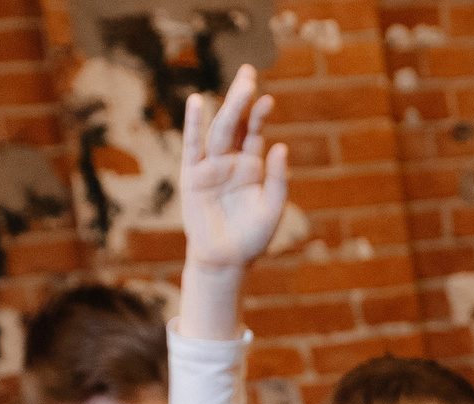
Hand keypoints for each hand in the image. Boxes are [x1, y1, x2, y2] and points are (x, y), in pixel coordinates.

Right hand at [180, 64, 285, 336]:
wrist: (226, 260)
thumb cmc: (252, 237)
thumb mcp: (272, 208)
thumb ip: (278, 178)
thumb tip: (280, 146)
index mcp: (251, 166)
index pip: (255, 133)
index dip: (261, 115)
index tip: (269, 98)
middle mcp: (230, 161)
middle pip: (236, 123)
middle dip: (242, 98)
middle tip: (249, 72)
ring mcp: (211, 166)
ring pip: (219, 130)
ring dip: (227, 107)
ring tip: (237, 85)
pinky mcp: (193, 176)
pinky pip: (193, 146)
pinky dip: (193, 125)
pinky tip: (196, 102)